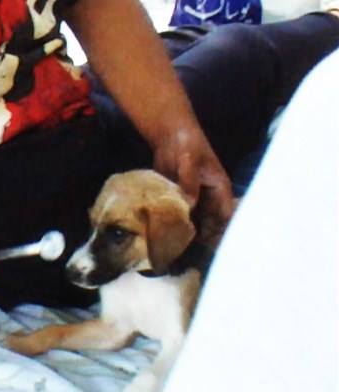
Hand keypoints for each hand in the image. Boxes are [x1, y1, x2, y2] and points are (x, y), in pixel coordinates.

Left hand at [152, 125, 235, 246]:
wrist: (169, 136)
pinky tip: (165, 237)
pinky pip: (180, 215)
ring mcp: (194, 199)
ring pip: (195, 222)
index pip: (226, 214)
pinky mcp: (179, 199)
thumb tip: (189, 204)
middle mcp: (209, 197)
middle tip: (190, 255)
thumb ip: (189, 181)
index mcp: (219, 189)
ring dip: (188, 234)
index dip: (222, 231)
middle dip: (203, 239)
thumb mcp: (189, 159)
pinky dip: (174, 224)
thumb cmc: (186, 144)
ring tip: (177, 251)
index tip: (212, 247)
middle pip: (211, 223)